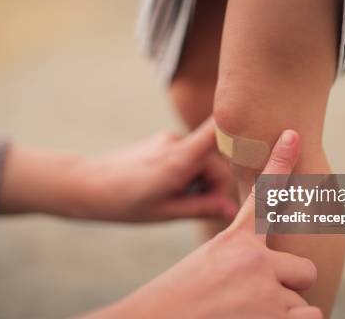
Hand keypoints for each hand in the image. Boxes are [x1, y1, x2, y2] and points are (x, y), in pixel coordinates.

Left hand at [66, 118, 235, 221]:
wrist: (88, 184)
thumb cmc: (125, 202)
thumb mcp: (166, 212)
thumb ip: (201, 208)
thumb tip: (232, 209)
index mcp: (179, 160)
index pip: (217, 132)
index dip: (239, 135)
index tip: (255, 152)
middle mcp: (177, 142)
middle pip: (216, 160)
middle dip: (215, 184)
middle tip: (200, 208)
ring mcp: (169, 139)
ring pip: (202, 160)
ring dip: (200, 180)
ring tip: (177, 200)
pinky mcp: (163, 141)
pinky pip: (188, 156)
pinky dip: (188, 173)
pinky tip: (170, 189)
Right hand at [84, 130, 321, 318]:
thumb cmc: (179, 300)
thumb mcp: (208, 267)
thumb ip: (239, 258)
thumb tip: (269, 269)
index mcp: (234, 242)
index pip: (264, 197)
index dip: (280, 164)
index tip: (291, 135)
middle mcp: (253, 260)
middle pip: (304, 270)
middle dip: (289, 287)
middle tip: (257, 299)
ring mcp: (265, 291)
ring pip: (302, 303)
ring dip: (281, 314)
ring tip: (244, 317)